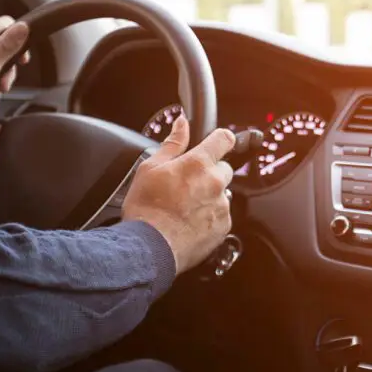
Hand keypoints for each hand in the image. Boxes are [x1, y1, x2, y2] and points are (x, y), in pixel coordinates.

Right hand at [121, 117, 235, 274]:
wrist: (149, 247)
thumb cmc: (146, 209)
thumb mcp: (151, 167)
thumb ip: (172, 143)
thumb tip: (182, 123)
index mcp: (199, 163)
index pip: (224, 139)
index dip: (221, 139)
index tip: (217, 143)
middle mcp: (215, 182)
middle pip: (224, 168)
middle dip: (210, 172)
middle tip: (188, 184)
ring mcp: (222, 205)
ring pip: (222, 193)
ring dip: (210, 195)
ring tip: (186, 206)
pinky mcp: (224, 226)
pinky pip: (222, 215)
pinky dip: (210, 216)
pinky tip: (191, 221)